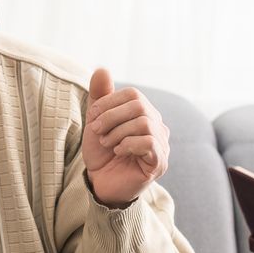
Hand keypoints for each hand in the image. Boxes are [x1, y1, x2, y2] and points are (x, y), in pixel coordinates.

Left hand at [83, 68, 169, 206]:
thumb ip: (100, 97)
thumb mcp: (96, 121)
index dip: (109, 102)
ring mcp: (161, 145)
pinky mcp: (159, 163)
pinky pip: (149, 143)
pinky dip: (128, 144)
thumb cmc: (101, 152)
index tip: (92, 117)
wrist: (101, 183)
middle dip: (112, 117)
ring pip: (144, 123)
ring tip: (107, 143)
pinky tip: (118, 151)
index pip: (133, 94)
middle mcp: (158, 126)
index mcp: (145, 113)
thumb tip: (102, 69)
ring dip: (118, 132)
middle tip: (97, 131)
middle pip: (140, 106)